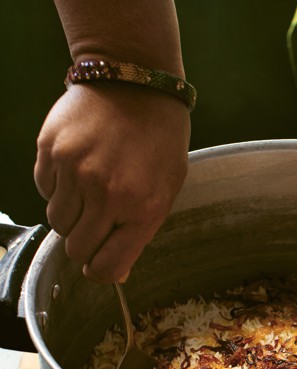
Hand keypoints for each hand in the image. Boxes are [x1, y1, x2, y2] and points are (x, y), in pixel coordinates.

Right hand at [34, 83, 190, 282]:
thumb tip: (115, 271)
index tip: (102, 262)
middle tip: (100, 221)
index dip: (102, 270)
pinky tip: (79, 166)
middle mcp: (106, 195)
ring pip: (57, 222)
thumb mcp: (168, 188)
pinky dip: (57, 187)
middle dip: (86, 242)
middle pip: (76, 249)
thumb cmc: (160, 139)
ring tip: (93, 187)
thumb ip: (142, 230)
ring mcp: (75, 172)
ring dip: (72, 214)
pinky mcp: (50, 152)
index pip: (106, 268)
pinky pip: (44, 190)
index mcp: (143, 209)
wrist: (136, 84)